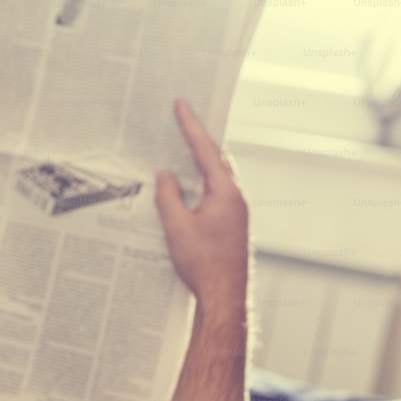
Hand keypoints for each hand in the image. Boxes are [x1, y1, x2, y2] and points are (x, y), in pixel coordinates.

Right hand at [154, 98, 248, 310]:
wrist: (224, 297)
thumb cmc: (203, 265)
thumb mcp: (176, 227)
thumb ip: (167, 196)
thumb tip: (164, 176)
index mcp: (224, 193)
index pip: (204, 150)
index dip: (190, 125)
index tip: (181, 103)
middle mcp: (235, 198)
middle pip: (215, 158)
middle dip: (197, 137)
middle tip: (182, 116)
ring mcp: (235, 211)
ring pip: (216, 176)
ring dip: (199, 159)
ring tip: (182, 144)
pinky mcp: (231, 224)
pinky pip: (215, 191)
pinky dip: (201, 180)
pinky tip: (187, 184)